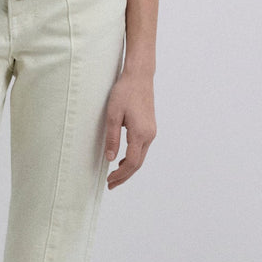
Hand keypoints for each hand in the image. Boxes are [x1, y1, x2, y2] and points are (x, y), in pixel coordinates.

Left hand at [103, 69, 156, 188]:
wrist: (139, 77)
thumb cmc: (125, 92)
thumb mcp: (113, 115)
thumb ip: (112, 138)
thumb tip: (111, 159)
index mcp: (140, 133)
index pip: (132, 163)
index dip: (121, 175)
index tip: (110, 181)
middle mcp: (149, 135)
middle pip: (138, 163)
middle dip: (124, 176)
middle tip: (110, 184)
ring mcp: (151, 131)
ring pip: (141, 157)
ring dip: (129, 168)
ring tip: (115, 175)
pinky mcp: (150, 127)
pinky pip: (142, 148)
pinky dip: (133, 158)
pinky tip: (123, 160)